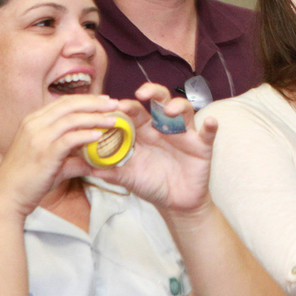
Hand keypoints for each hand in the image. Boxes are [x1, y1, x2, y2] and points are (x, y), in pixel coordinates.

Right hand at [0, 94, 122, 219]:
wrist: (7, 197)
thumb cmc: (27, 180)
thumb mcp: (48, 161)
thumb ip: (71, 159)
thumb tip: (93, 163)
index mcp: (33, 121)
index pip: (64, 102)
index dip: (86, 99)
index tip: (104, 101)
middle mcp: (34, 124)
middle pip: (70, 105)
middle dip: (95, 102)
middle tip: (115, 104)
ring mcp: (38, 137)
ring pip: (72, 119)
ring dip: (96, 117)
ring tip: (114, 119)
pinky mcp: (44, 152)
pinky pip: (70, 138)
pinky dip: (87, 135)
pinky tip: (100, 135)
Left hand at [90, 83, 218, 215]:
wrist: (175, 203)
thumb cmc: (150, 184)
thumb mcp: (127, 177)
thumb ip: (109, 171)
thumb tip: (85, 167)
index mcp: (144, 131)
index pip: (135, 111)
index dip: (126, 106)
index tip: (115, 106)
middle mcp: (164, 127)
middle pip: (159, 100)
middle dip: (152, 92)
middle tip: (141, 93)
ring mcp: (184, 134)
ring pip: (184, 110)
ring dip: (178, 106)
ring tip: (169, 111)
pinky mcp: (201, 145)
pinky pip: (207, 132)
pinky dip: (210, 126)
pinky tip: (210, 122)